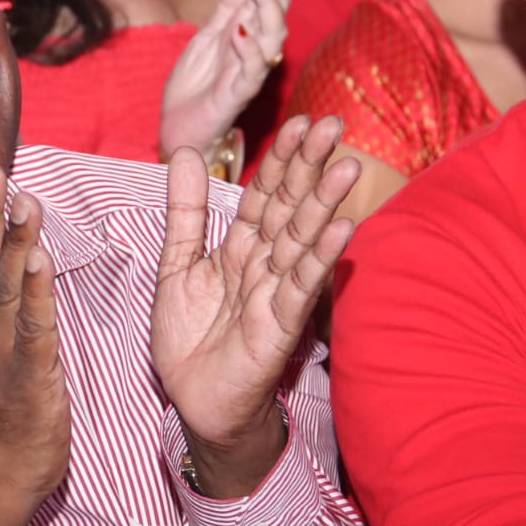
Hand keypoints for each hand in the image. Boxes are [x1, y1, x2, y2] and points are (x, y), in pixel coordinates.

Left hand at [151, 117, 357, 494]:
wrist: (194, 402)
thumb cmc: (190, 338)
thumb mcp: (177, 264)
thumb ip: (185, 212)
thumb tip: (188, 152)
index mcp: (240, 248)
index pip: (264, 194)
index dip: (281, 160)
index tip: (301, 122)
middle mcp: (264, 265)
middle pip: (289, 208)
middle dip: (310, 168)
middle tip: (334, 125)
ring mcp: (276, 293)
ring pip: (301, 241)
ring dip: (325, 204)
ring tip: (349, 167)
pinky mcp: (280, 326)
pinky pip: (301, 287)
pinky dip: (320, 258)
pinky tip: (342, 229)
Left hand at [159, 0, 288, 162]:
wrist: (182, 128)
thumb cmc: (199, 85)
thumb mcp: (209, 34)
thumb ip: (229, 6)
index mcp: (251, 30)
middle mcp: (258, 47)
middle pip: (277, 6)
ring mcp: (251, 71)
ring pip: (273, 34)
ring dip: (264, 4)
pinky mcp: (238, 95)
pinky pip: (252, 71)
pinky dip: (248, 49)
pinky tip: (239, 30)